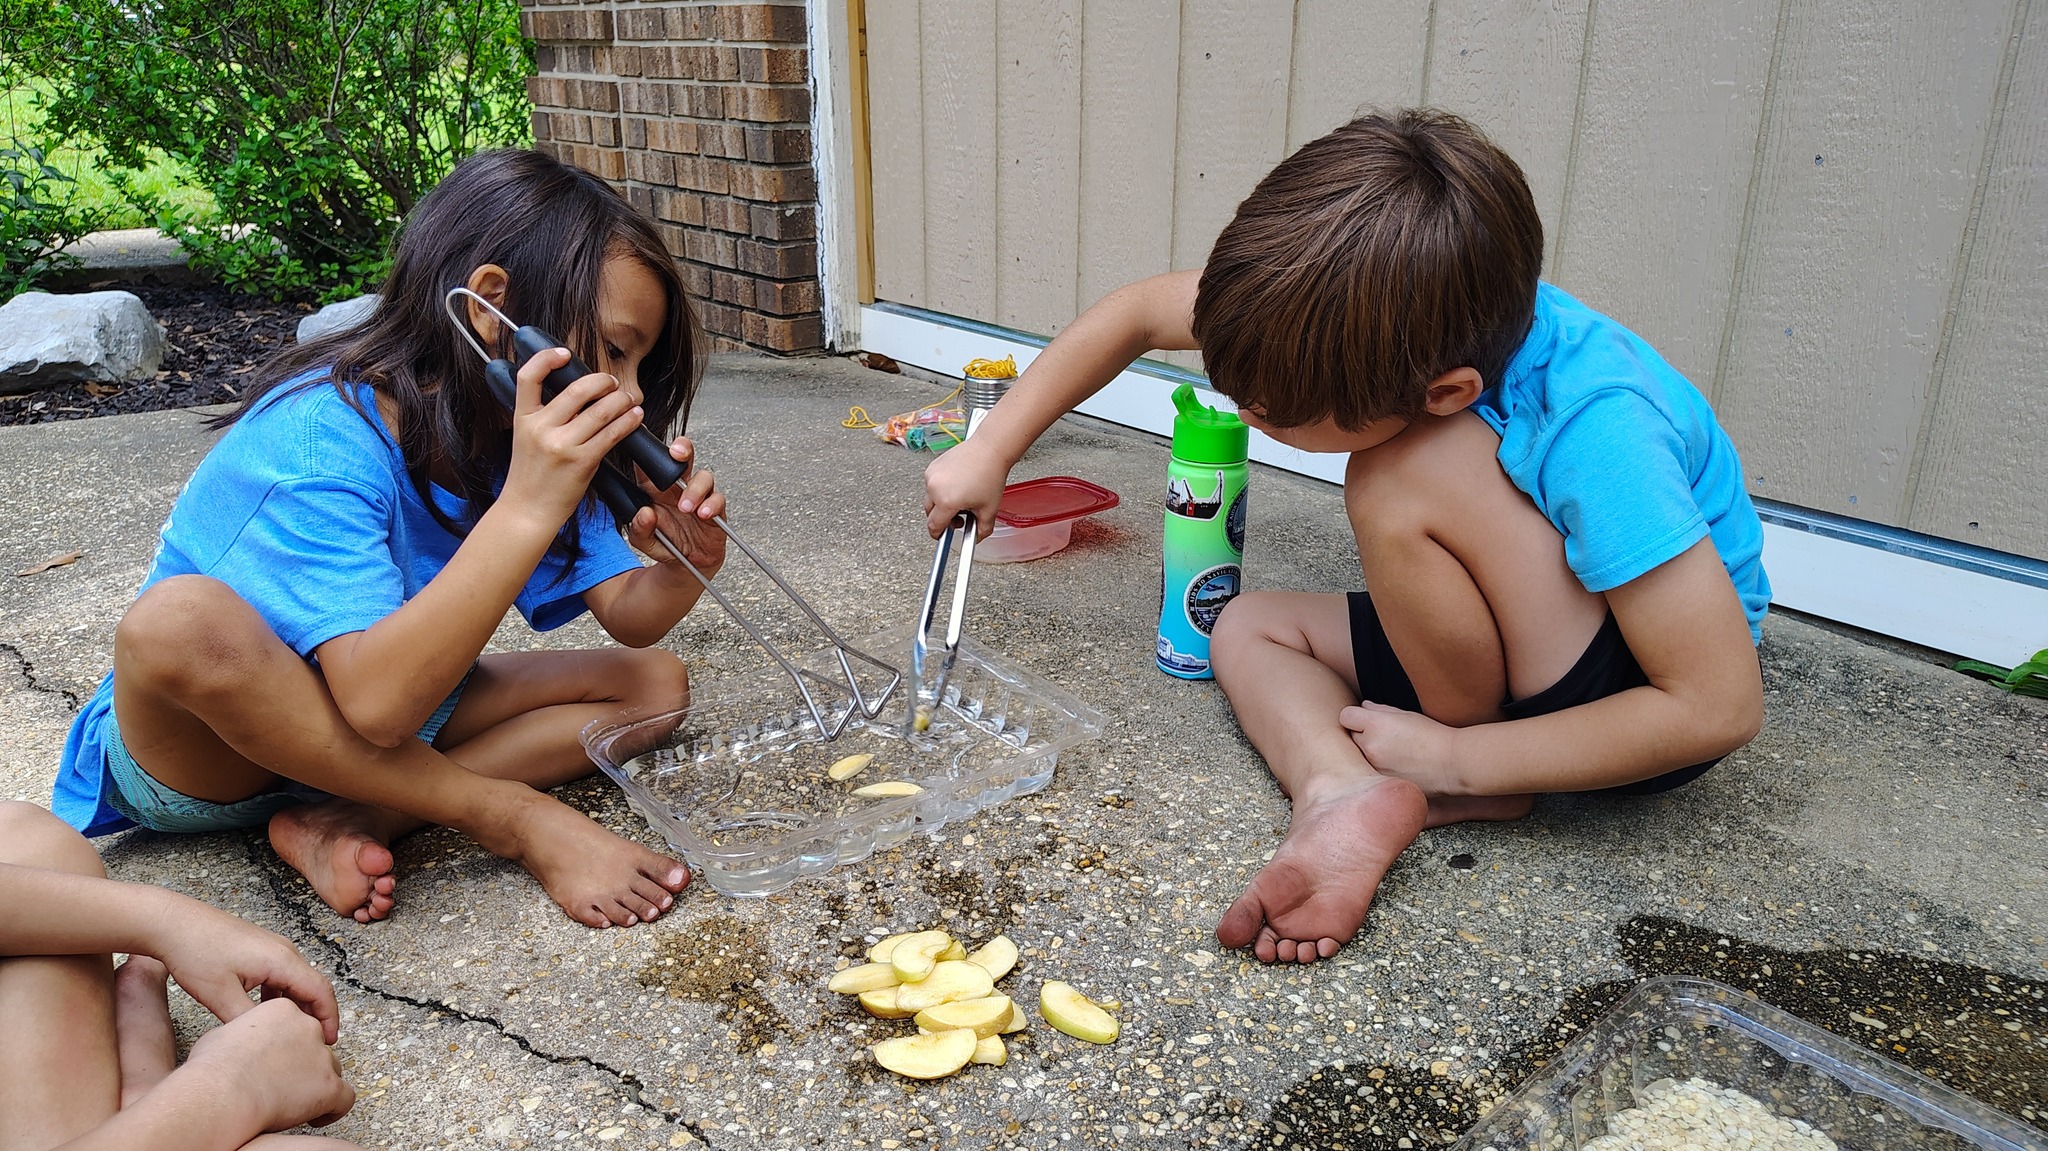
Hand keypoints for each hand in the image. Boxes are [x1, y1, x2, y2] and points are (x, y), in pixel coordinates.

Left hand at [151, 901, 340, 1043]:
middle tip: (311, 1042)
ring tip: (288, 1031)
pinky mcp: (259, 948)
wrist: (172, 922)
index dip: (329, 1018)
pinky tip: (264, 1011)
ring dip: (297, 1005)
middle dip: (316, 1014)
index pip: (320, 991)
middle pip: (313, 985)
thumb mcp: (220, 996)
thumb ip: (247, 1021)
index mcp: (281, 960)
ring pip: (297, 981)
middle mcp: (284, 950)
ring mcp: (272, 947)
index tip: (328, 1041)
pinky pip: (281, 974)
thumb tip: (264, 1038)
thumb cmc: (194, 953)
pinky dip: (282, 995)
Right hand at [183, 997, 355, 1132]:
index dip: (290, 1048)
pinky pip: (345, 1098)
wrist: (221, 1094)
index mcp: (283, 1011)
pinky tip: (317, 1117)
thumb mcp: (222, 1035)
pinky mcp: (329, 1086)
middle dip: (304, 1067)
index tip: (280, 1064)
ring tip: (295, 1104)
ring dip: (316, 1086)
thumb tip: (238, 1042)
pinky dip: (333, 1109)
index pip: (298, 1026)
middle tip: (285, 1086)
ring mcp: (321, 1056)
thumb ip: (242, 1034)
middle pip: (317, 1048)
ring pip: (331, 1072)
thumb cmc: (213, 1070)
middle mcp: (308, 1028)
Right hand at [502, 346, 645, 527]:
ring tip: (628, 400)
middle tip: (612, 383)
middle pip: (577, 390)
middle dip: (602, 381)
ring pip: (600, 410)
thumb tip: (571, 393)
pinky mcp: (581, 462)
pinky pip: (612, 434)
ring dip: (621, 400)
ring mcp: (561, 445)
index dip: (547, 359)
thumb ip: (542, 415)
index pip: (529, 377)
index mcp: (523, 418)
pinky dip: (628, 422)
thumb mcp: (525, 438)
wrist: (527, 511)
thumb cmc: (531, 476)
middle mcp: (540, 428)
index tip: (565, 354)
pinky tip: (635, 417)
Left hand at [627, 437, 726, 574]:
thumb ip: (639, 529)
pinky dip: (711, 504)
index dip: (649, 453)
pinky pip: (718, 498)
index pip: (652, 464)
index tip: (647, 450)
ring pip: (703, 476)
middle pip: (682, 458)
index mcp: (656, 490)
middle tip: (677, 454)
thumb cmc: (666, 546)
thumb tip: (645, 513)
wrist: (687, 566)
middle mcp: (678, 488)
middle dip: (682, 448)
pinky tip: (703, 514)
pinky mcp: (715, 508)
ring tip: (686, 507)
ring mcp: (698, 496)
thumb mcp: (643, 542)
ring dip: (695, 489)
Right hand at [923, 438, 1010, 539]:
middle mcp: (934, 488)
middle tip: (960, 516)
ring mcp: (931, 476)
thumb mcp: (990, 509)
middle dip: (942, 518)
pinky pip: (931, 485)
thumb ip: (983, 530)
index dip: (939, 534)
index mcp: (946, 502)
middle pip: (929, 513)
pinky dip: (940, 489)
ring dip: (941, 503)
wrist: (989, 449)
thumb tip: (977, 538)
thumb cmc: (990, 474)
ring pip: (930, 499)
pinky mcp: (932, 466)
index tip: (942, 536)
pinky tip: (957, 485)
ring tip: (961, 497)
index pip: (934, 526)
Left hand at [1338, 701, 1458, 791]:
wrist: (1452, 763)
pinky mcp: (1380, 783)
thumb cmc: (1433, 736)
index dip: (1355, 717)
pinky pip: (1370, 774)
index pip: (1346, 716)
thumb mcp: (1407, 715)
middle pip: (1350, 737)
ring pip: (1358, 758)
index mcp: (1375, 724)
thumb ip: (1380, 709)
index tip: (1364, 721)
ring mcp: (1374, 767)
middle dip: (1362, 736)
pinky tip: (1395, 767)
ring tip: (1391, 754)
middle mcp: (1370, 745)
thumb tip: (1364, 707)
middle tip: (1383, 739)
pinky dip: (1377, 770)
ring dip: (1368, 755)